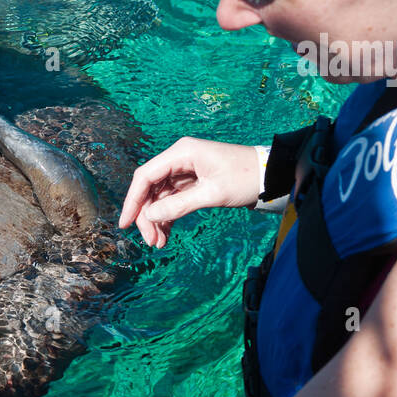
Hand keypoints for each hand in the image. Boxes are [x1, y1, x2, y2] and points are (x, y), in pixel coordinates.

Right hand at [118, 138, 260, 247]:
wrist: (271, 176)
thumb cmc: (245, 179)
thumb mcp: (212, 194)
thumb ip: (178, 205)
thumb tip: (149, 217)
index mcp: (182, 153)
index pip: (145, 176)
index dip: (132, 201)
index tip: (126, 224)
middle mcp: (179, 158)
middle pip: (150, 188)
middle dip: (147, 216)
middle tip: (150, 241)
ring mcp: (185, 170)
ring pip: (160, 196)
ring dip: (157, 220)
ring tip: (159, 243)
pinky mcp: (192, 181)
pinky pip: (172, 199)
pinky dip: (168, 216)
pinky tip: (166, 234)